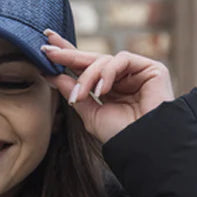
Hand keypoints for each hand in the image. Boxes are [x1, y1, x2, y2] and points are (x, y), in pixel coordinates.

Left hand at [41, 29, 174, 143]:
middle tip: (48, 50)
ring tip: (81, 95)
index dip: (66, 56)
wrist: (145, 147)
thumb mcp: (90, 113)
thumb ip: (74, 93)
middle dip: (68, 53)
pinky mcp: (151, 68)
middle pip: (92, 58)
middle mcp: (122, 78)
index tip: (45, 49)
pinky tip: (102, 90)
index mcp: (107, 89)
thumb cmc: (120, 135)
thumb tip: (53, 75)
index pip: (84, 68)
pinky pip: (121, 59)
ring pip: (103, 60)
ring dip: (87, 76)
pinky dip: (107, 73)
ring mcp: (136, 72)